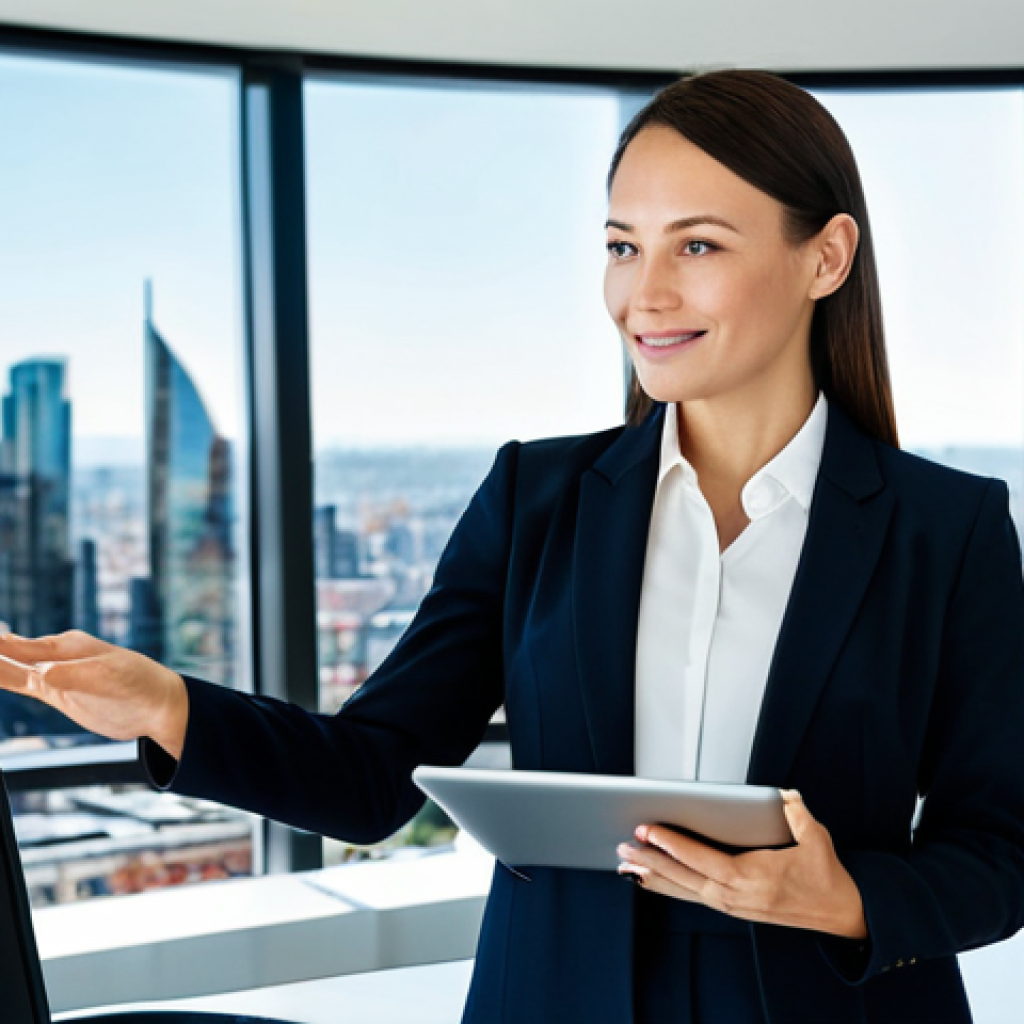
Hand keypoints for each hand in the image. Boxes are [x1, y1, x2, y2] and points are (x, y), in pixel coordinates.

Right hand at [0, 630, 188, 758]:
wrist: (158, 704)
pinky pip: (18, 683)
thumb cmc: (140, 684)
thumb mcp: (110, 679)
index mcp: (66, 646)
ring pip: (7, 667)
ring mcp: (53, 673)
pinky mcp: (55, 691)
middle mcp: (55, 655)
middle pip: (5, 651)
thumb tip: (41, 675)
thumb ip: (75, 677)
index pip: (17, 645)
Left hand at [617, 790, 867, 938]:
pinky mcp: (732, 908)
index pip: (703, 860)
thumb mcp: (816, 840)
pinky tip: (650, 881)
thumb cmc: (826, 877)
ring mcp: (733, 905)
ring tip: (625, 864)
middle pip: (684, 878)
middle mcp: (737, 896)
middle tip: (622, 846)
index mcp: (753, 878)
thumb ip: (797, 815)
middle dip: (650, 861)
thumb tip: (784, 796)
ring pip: (684, 890)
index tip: (648, 830)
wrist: (842, 914)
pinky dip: (668, 888)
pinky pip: (693, 897)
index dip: (672, 845)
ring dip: (653, 877)